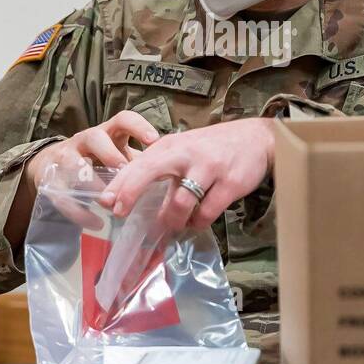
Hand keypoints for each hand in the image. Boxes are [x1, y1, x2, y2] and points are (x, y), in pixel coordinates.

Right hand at [6, 111, 159, 238]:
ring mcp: (66, 157)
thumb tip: (172, 177)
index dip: (138, 127)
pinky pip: (63, 195)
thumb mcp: (117, 155)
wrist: (50, 166)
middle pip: (95, 137)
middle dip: (110, 154)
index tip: (154, 140)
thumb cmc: (96, 160)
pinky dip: (80, 211)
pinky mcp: (52, 179)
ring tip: (108, 199)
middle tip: (125, 170)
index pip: (122, 120)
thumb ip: (138, 163)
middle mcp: (85, 139)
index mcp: (107, 132)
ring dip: (92, 181)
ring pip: (75, 165)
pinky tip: (96, 222)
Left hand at [97, 118, 275, 233]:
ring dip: (171, 220)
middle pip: (151, 170)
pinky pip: (207, 212)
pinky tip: (195, 222)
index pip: (140, 163)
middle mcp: (187, 153)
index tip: (106, 202)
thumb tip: (130, 193)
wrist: (258, 138)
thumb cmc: (213, 147)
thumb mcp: (183, 148)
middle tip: (120, 213)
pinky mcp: (229, 183)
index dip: (121, 183)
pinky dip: (197, 222)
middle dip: (131, 191)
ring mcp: (209, 168)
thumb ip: (160, 167)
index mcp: (172, 145)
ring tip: (170, 226)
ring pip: (180, 201)